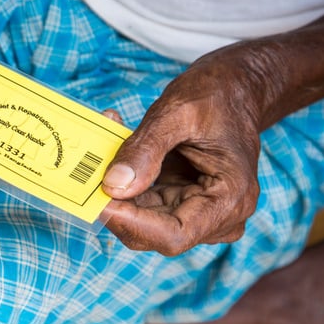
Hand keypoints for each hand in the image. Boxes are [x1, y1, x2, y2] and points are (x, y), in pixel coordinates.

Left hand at [101, 47, 263, 254]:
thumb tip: (114, 186)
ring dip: (118, 189)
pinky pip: (144, 202)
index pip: (175, 235)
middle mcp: (219, 215)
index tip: (99, 202)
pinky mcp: (181, 202)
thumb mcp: (176, 113)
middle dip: (118, 205)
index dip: (132, 224)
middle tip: (88, 173)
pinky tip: (115, 147)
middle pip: (155, 232)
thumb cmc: (216, 95)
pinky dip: (125, 180)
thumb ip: (145, 151)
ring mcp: (200, 211)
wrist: (235, 88)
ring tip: (105, 144)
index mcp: (230, 198)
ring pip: (143, 219)